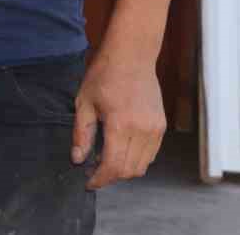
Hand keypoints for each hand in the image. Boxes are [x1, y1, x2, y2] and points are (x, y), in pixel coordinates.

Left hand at [72, 50, 166, 189]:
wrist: (132, 56)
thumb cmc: (104, 75)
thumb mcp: (84, 102)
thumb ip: (81, 134)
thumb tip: (77, 159)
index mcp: (120, 124)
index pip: (113, 166)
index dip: (99, 179)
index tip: (88, 183)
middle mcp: (142, 130)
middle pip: (129, 170)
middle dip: (110, 177)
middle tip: (93, 172)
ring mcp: (155, 129)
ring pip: (142, 166)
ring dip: (124, 170)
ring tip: (105, 161)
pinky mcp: (161, 127)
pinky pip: (151, 155)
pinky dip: (136, 160)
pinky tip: (120, 151)